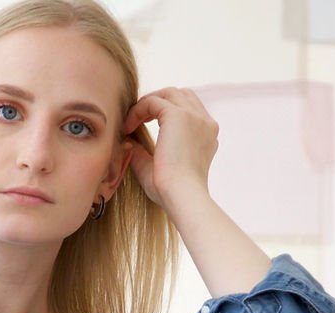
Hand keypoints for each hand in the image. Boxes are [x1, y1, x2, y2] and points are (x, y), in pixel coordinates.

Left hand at [122, 87, 218, 207]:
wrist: (181, 197)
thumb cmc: (171, 193)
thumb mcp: (157, 170)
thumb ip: (144, 153)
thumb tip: (128, 141)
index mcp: (206, 137)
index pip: (189, 111)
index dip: (165, 113)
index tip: (143, 126)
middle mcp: (205, 124)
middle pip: (181, 95)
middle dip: (158, 101)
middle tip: (137, 117)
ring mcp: (195, 117)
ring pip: (169, 93)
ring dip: (148, 103)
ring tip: (131, 120)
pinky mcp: (179, 116)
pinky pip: (154, 101)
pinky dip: (139, 110)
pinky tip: (128, 127)